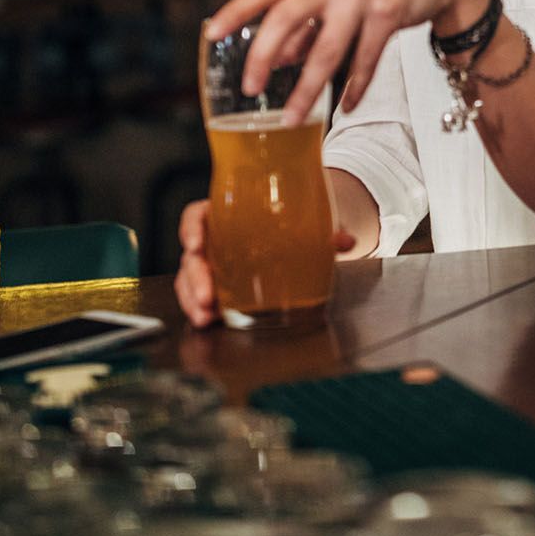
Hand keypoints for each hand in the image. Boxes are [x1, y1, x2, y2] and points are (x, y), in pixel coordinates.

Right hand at [172, 200, 355, 329]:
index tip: (196, 244)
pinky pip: (199, 297)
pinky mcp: (218, 286)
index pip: (197, 216)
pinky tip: (209, 322)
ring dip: (192, 300)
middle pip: (192, 255)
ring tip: (205, 318)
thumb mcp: (307, 221)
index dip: (191, 229)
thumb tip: (345, 242)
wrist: (297, 233)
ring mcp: (213, 264)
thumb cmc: (292, 221)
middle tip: (207, 297)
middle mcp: (214, 238)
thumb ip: (325, 232)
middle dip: (195, 278)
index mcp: (226, 214)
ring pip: (189, 280)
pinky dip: (200, 310)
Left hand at [205, 0, 487, 124]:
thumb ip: (305, 26)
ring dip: (308, 88)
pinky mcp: (388, 13)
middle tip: (250, 88)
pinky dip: (354, 87)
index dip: (236, 11)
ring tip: (293, 118)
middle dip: (263, 56)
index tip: (211, 34)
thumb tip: (277, 59)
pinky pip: (365, 59)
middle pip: (285, 17)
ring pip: (326, 49)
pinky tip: (346, 106)